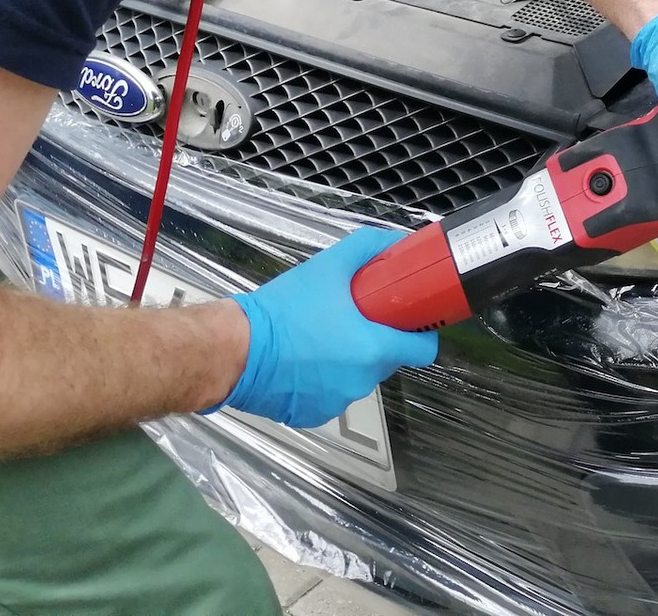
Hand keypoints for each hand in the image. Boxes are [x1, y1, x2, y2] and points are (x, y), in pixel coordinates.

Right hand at [218, 227, 439, 428]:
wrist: (234, 349)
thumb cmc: (282, 312)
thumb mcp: (330, 267)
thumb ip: (370, 249)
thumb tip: (397, 242)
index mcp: (373, 349)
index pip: (423, 349)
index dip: (420, 331)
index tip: (410, 318)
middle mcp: (361, 381)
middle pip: (387, 358)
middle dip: (376, 338)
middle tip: (354, 316)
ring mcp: (337, 402)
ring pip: (358, 376)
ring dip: (349, 359)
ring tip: (321, 335)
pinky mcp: (313, 415)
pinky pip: (332, 394)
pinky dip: (324, 379)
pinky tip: (304, 360)